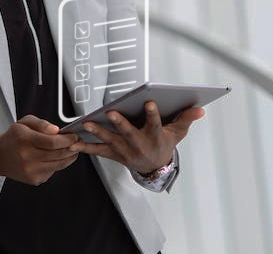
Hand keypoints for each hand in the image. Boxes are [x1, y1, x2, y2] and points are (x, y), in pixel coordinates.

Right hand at [0, 115, 79, 185]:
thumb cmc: (13, 138)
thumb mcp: (24, 123)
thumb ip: (41, 123)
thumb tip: (56, 130)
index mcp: (25, 140)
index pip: (52, 142)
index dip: (67, 139)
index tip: (74, 136)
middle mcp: (27, 157)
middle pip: (58, 154)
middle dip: (72, 147)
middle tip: (76, 142)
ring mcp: (31, 170)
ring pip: (59, 164)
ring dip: (69, 157)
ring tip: (71, 150)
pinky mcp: (34, 179)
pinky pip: (53, 171)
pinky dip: (58, 164)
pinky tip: (56, 158)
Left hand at [70, 102, 204, 173]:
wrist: (154, 168)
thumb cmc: (163, 144)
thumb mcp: (177, 132)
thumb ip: (186, 118)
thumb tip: (200, 108)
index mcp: (154, 136)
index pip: (155, 124)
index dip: (153, 114)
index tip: (150, 103)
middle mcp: (138, 144)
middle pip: (128, 133)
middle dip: (120, 123)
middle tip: (111, 112)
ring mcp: (124, 150)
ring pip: (110, 141)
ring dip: (98, 132)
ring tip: (87, 124)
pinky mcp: (113, 154)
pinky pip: (97, 150)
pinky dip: (84, 146)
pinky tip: (73, 141)